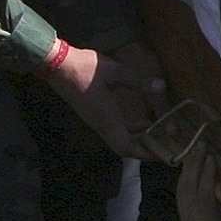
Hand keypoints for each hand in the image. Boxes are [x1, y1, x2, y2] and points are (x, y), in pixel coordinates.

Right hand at [48, 41, 164, 156]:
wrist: (57, 65)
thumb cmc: (84, 68)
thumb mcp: (115, 71)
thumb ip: (138, 81)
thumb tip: (161, 86)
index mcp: (107, 118)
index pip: (125, 147)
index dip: (143, 154)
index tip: (161, 155)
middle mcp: (100, 124)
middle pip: (123, 146)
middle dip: (143, 149)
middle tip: (163, 144)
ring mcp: (95, 119)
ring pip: (118, 138)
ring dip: (137, 138)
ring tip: (156, 131)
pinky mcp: (92, 113)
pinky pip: (113, 128)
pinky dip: (129, 129)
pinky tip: (140, 119)